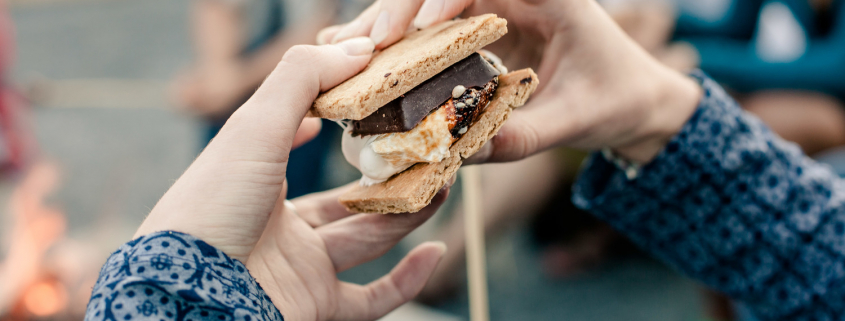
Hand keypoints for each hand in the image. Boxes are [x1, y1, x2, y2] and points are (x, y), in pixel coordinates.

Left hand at [137, 37, 448, 319]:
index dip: (333, 124)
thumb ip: (302, 81)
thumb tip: (356, 49)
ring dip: (407, 214)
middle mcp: (281, 227)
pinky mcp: (316, 305)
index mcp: (258, 182)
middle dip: (389, 176)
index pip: (301, 149)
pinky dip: (407, 280)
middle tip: (426, 151)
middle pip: (348, 200)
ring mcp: (300, 268)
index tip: (369, 104)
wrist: (189, 292)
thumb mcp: (253, 128)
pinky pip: (372, 300)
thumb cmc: (211, 205)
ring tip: (442, 184)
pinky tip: (434, 251)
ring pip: (368, 240)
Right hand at [320, 0, 702, 163]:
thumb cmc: (617, 100)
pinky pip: (432, 30)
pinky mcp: (479, 35)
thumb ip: (525, 135)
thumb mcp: (577, 120)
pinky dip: (398, 43)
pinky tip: (362, 57)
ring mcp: (493, 12)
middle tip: (363, 44)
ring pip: (428, 5)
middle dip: (399, 9)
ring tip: (344, 49)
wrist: (636, 101)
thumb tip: (464, 153)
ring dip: (387, 24)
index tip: (416, 26)